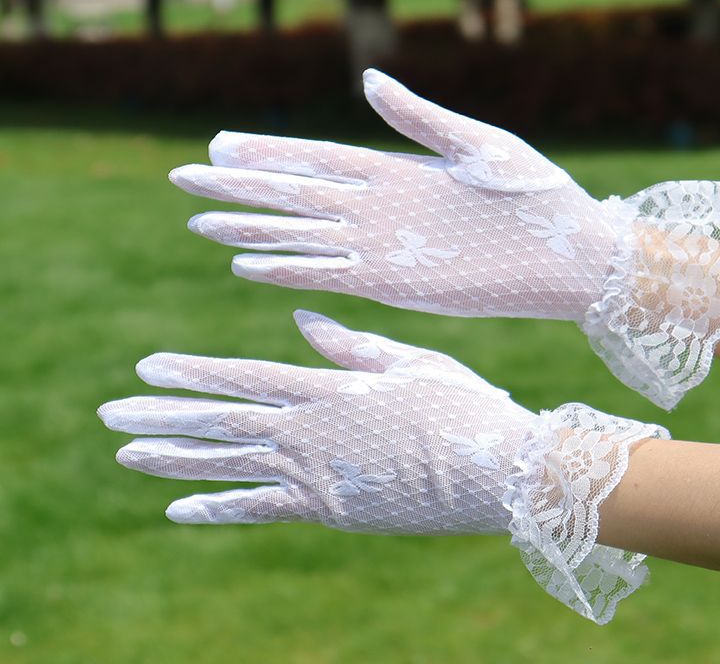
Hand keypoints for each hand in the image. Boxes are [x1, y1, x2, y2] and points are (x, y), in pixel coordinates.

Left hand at [98, 311, 665, 622]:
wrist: (494, 470)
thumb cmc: (460, 405)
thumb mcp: (407, 362)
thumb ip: (348, 345)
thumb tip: (299, 323)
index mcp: (328, 387)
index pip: (243, 377)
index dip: (192, 372)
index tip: (149, 366)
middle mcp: (309, 430)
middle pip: (221, 422)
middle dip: (162, 416)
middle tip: (111, 414)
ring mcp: (315, 474)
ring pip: (227, 465)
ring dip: (173, 460)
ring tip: (126, 454)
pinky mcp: (328, 511)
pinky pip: (260, 511)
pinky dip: (216, 509)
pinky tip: (178, 510)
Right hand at [169, 71, 719, 407]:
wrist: (572, 256)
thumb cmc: (537, 195)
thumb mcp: (478, 142)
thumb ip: (418, 117)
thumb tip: (365, 79)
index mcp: (397, 172)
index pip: (317, 159)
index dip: (267, 152)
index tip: (220, 143)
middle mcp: (379, 212)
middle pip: (294, 196)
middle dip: (239, 188)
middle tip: (184, 178)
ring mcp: (383, 250)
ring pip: (301, 237)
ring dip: (250, 230)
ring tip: (201, 223)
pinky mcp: (395, 286)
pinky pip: (329, 277)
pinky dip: (288, 270)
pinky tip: (247, 265)